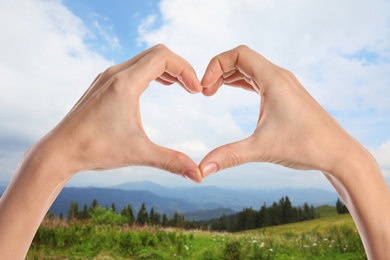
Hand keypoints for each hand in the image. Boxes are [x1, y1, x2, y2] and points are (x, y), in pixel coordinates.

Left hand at [37, 44, 202, 182]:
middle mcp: (115, 73)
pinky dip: (151, 72)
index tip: (196, 91)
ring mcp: (107, 77)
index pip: (164, 57)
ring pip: (144, 59)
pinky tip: (159, 86)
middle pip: (157, 53)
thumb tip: (198, 176)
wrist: (59, 151)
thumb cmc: (95, 150)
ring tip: (181, 87)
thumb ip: (172, 162)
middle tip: (192, 88)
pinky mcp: (102, 84)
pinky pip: (133, 67)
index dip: (186, 70)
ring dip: (166, 69)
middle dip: (179, 68)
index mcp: (125, 83)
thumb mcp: (138, 153)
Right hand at [199, 46, 389, 258]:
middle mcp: (279, 77)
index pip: (238, 55)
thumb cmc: (306, 146)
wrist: (338, 153)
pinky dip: (241, 82)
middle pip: (241, 59)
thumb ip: (229, 156)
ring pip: (250, 69)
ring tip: (211, 92)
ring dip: (228, 76)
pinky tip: (231, 91)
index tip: (204, 89)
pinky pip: (258, 79)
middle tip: (204, 92)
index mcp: (273, 80)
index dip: (216, 65)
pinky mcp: (286, 95)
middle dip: (218, 71)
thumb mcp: (262, 149)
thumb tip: (202, 170)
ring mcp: (284, 85)